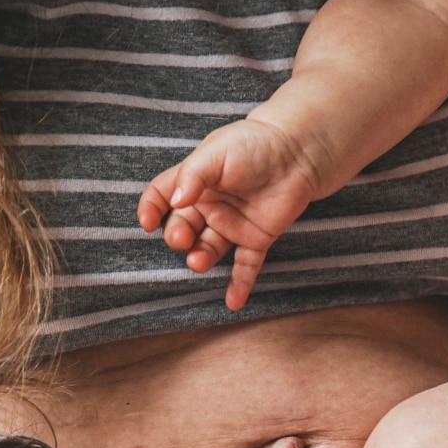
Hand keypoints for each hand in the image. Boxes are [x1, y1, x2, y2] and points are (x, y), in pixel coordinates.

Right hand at [138, 118, 321, 309]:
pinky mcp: (256, 238)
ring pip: (209, 248)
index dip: (152, 208)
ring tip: (198, 262)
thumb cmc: (255, 145)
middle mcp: (210, 206)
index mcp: (195, 182)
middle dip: (177, 236)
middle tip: (181, 239)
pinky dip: (239, 284)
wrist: (299, 152)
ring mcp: (232, 224)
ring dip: (200, 258)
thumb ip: (193, 175)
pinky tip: (232, 302)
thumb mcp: (217, 152)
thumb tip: (174, 202)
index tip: (148, 222)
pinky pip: (245, 265)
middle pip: (182, 226)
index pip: (163, 196)